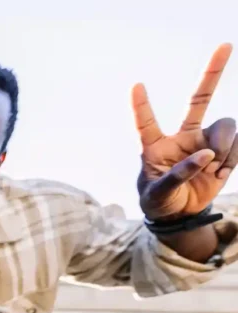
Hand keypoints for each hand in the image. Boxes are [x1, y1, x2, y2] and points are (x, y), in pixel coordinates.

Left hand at [133, 43, 236, 219]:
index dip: (141, 106)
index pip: (146, 123)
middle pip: (199, 100)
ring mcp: (204, 141)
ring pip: (225, 126)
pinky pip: (236, 144)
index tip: (136, 86)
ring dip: (224, 147)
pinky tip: (220, 173)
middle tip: (226, 45)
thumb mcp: (158, 194)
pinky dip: (232, 158)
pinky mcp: (223, 151)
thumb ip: (177, 175)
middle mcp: (182, 137)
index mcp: (154, 146)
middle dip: (212, 74)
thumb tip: (205, 155)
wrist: (179, 214)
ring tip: (213, 168)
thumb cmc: (160, 201)